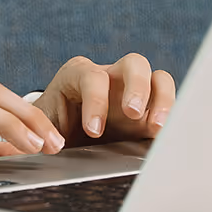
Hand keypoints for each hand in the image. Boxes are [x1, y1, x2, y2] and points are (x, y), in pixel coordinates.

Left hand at [39, 53, 174, 143]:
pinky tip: (167, 137)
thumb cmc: (48, 129)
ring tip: (158, 127)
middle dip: (136, 86)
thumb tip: (43, 148)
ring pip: (158, 79)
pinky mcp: (150, 113)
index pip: (92, 77)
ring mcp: (134, 92)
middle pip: (134, 64)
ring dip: (163, 100)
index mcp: (78, 75)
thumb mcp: (39, 128)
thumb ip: (41, 134)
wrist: (61, 139)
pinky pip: (168, 106)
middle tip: (133, 113)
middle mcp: (111, 77)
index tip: (93, 130)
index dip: (96, 100)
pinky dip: (172, 118)